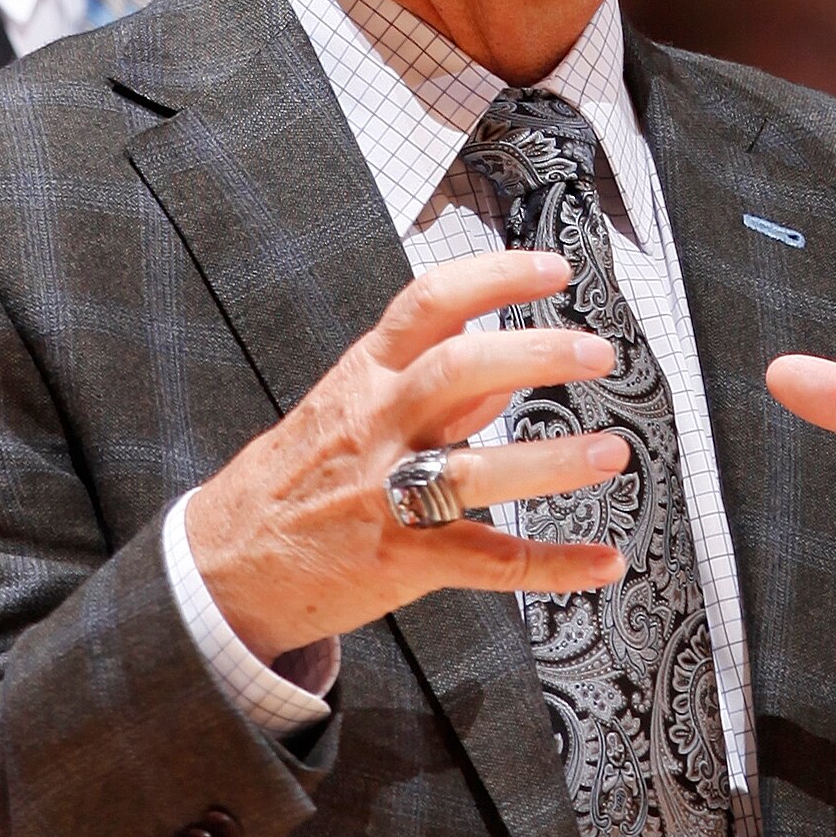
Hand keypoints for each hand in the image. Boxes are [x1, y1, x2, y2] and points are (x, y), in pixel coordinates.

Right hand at [182, 249, 629, 665]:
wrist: (223, 567)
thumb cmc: (291, 484)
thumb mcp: (347, 413)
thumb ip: (428, 392)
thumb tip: (503, 377)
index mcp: (363, 378)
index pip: (429, 305)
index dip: (495, 278)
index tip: (553, 270)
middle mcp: (376, 427)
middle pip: (459, 371)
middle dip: (535, 354)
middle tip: (597, 353)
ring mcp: (386, 495)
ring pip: (475, 471)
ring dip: (552, 461)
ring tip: (612, 452)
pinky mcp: (401, 560)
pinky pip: (487, 561)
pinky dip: (552, 564)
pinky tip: (604, 561)